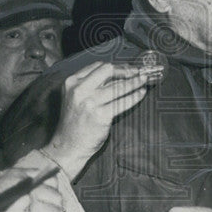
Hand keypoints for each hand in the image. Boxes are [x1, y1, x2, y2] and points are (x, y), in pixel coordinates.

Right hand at [46, 62, 158, 176]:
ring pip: (118, 87)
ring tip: (143, 81)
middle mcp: (79, 90)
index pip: (97, 66)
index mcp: (72, 82)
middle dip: (125, 70)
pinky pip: (122, 102)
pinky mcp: (101, 116)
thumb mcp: (75, 97)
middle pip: (108, 71)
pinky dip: (134, 97)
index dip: (115, 66)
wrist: (68, 145)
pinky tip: (140, 94)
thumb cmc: (74, 121)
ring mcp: (90, 103)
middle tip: (137, 72)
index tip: (126, 68)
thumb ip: (90, 85)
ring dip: (134, 82)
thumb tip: (117, 74)